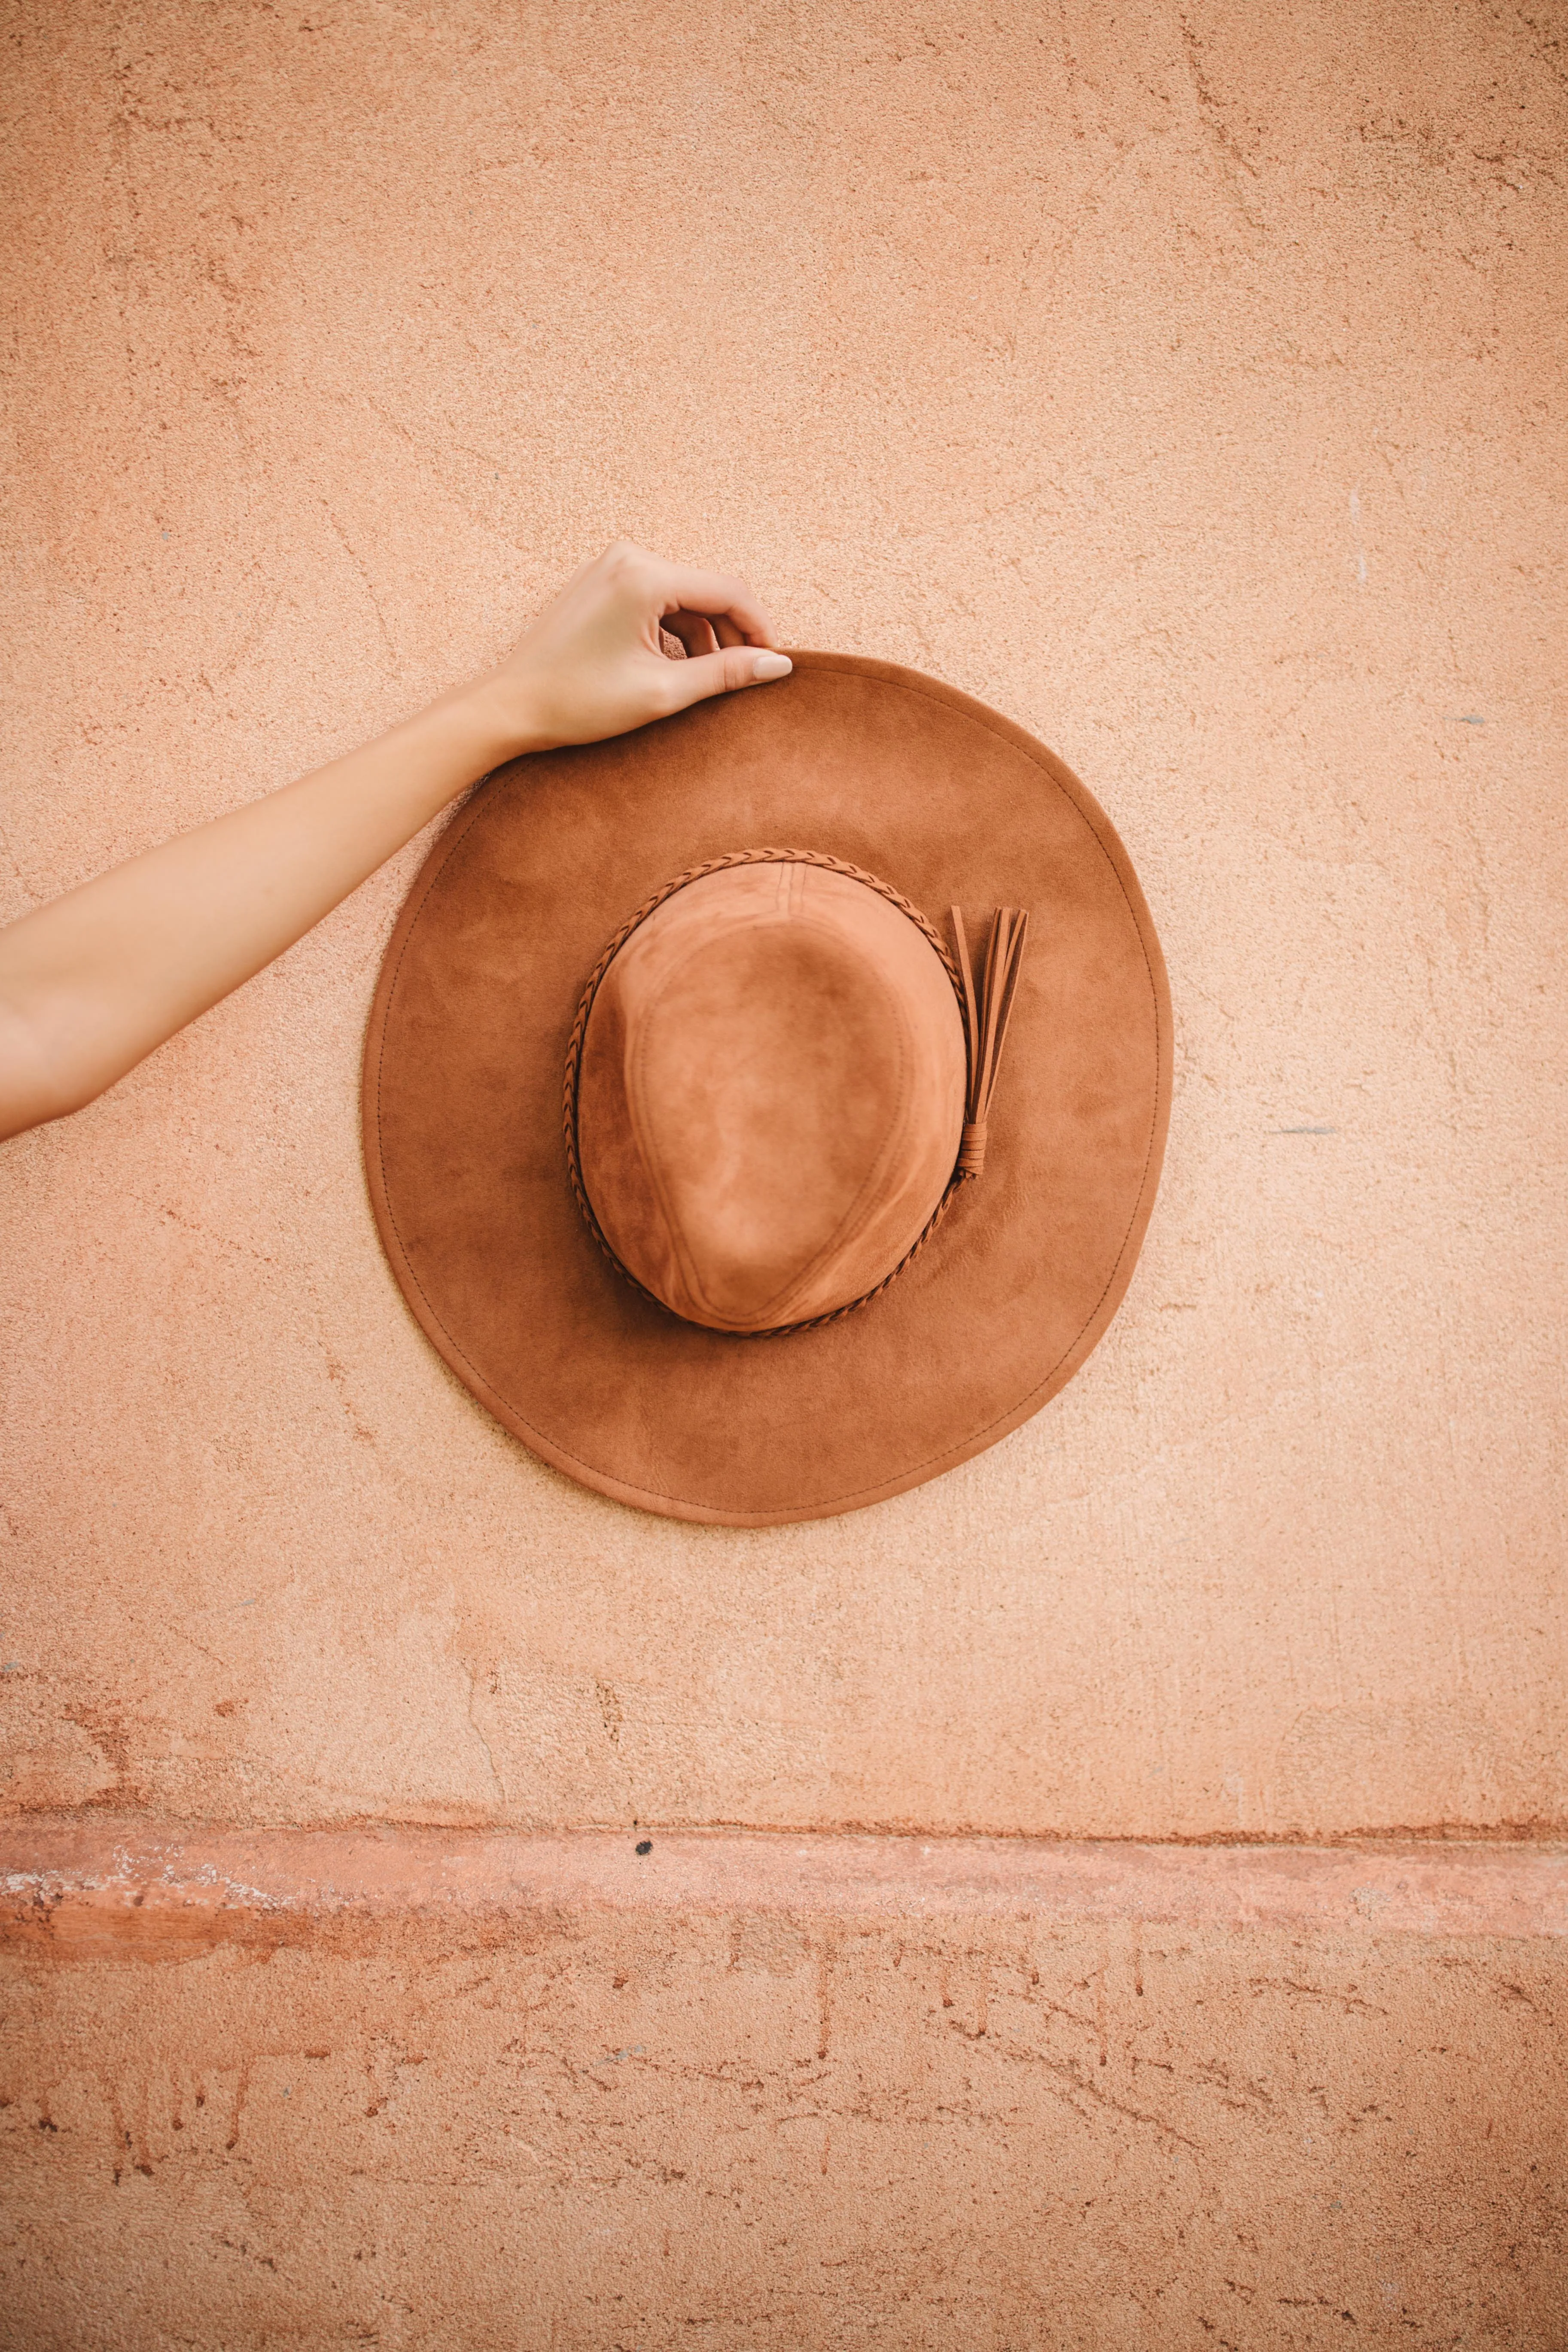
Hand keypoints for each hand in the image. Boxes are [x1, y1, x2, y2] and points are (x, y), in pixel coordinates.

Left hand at [466, 541, 791, 757]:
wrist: (510, 706)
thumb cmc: (577, 701)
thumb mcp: (662, 692)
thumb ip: (725, 674)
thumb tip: (777, 665)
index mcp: (645, 576)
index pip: (729, 590)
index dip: (760, 629)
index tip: (773, 666)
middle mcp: (629, 558)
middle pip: (708, 590)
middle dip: (731, 634)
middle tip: (742, 679)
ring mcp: (611, 566)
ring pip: (685, 597)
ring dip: (703, 636)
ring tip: (703, 681)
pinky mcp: (601, 582)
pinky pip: (657, 599)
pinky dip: (674, 631)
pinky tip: (673, 668)